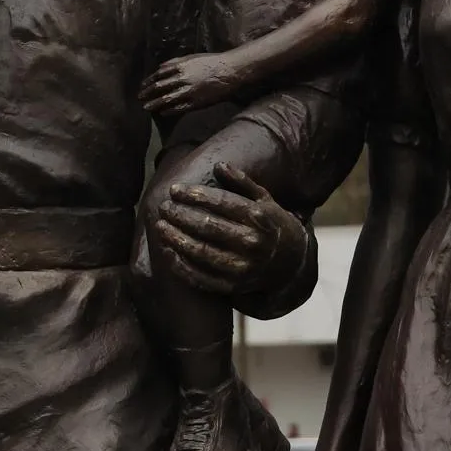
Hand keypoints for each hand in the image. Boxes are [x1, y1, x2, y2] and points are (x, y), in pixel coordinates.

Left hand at [140, 53, 246, 114]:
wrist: (229, 71)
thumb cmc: (211, 61)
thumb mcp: (191, 57)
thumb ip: (175, 62)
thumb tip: (160, 67)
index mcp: (180, 66)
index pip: (158, 75)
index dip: (148, 81)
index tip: (142, 86)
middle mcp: (182, 79)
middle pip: (159, 87)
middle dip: (148, 93)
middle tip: (140, 98)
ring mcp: (188, 91)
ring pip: (166, 99)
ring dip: (155, 104)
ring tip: (146, 108)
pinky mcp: (196, 102)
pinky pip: (179, 108)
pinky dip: (169, 111)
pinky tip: (163, 113)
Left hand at [148, 163, 307, 296]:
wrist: (290, 263)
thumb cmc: (271, 224)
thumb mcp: (263, 199)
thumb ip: (241, 181)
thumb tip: (218, 165)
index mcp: (258, 218)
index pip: (221, 203)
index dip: (195, 195)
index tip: (174, 190)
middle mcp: (251, 243)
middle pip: (208, 227)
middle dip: (181, 215)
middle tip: (163, 207)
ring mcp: (242, 267)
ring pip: (202, 253)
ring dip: (176, 239)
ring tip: (160, 227)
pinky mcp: (232, 286)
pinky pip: (201, 277)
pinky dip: (181, 265)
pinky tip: (167, 251)